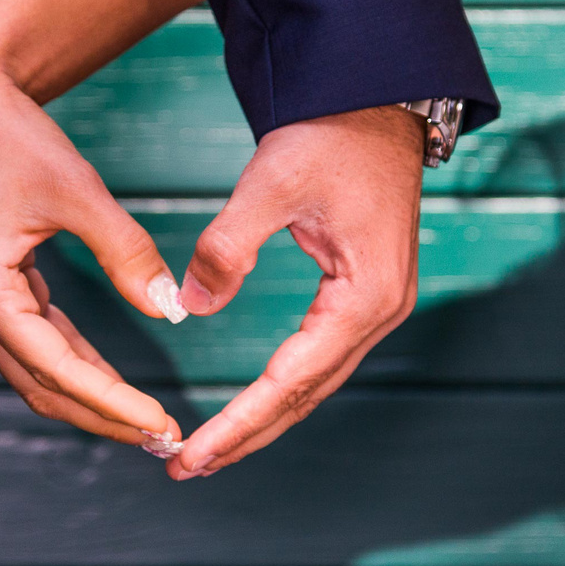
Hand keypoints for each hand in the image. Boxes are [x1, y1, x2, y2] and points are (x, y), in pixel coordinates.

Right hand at [0, 45, 184, 447]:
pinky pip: (33, 341)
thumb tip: (168, 309)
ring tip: (145, 419)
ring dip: (90, 396)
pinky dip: (73, 362)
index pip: (57, 370)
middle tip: (163, 438)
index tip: (163, 422)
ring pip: (37, 371)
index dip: (113, 402)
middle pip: (42, 387)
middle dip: (104, 416)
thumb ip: (126, 254)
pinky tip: (109, 376)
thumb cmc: (11, 138)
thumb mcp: (77, 192)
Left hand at [166, 105, 424, 478]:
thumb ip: (226, 248)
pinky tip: (250, 402)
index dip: (239, 422)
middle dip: (247, 434)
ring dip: (263, 416)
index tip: (193, 453)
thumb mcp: (271, 185)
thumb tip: (190, 307)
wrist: (374, 101)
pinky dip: (281, 384)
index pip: (292, 380)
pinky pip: (317, 353)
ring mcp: (376, 304)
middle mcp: (380, 312)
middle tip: (186, 464)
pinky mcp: (362, 291)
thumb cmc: (330, 136)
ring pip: (314, 380)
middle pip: (306, 394)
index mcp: (365, 296)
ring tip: (210, 447)